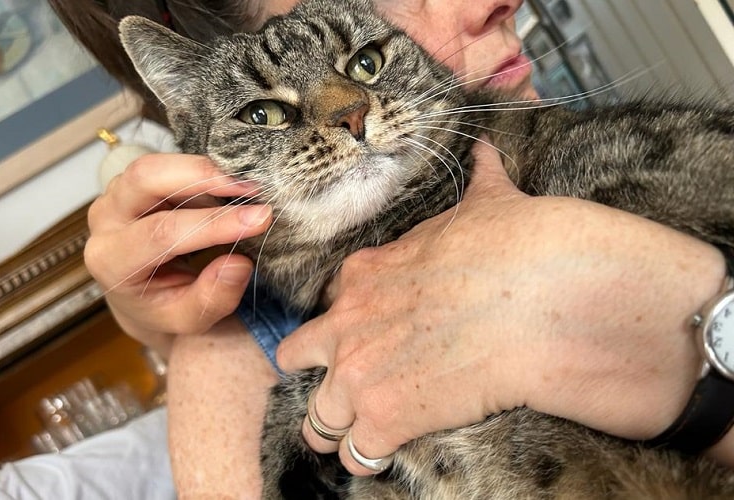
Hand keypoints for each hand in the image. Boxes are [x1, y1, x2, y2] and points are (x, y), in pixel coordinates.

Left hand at [85, 153, 271, 357]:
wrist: (140, 296)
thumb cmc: (163, 307)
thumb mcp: (188, 321)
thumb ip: (212, 298)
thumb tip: (239, 263)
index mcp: (112, 262)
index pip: (162, 233)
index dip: (213, 223)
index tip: (259, 219)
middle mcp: (105, 222)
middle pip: (145, 178)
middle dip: (203, 176)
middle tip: (252, 187)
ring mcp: (114, 196)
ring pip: (156, 165)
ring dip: (205, 171)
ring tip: (247, 189)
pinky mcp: (131, 182)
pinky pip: (166, 165)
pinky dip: (202, 172)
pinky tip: (230, 186)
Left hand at [277, 142, 726, 474]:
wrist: (548, 297)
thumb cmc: (518, 246)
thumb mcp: (488, 203)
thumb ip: (477, 181)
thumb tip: (485, 152)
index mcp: (364, 275)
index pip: (325, 307)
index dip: (339, 329)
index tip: (360, 341)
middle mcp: (348, 324)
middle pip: (298, 360)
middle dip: (318, 378)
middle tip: (343, 393)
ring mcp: (360, 373)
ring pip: (316, 418)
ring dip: (335, 428)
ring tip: (357, 437)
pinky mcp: (386, 418)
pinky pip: (356, 455)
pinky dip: (368, 458)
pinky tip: (387, 455)